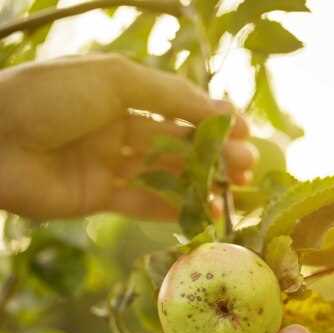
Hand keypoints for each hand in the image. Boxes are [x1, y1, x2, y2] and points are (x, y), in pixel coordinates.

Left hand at [0, 54, 253, 219]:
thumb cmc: (49, 97)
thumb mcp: (114, 80)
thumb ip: (169, 97)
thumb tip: (221, 112)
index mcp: (122, 89)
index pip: (179, 105)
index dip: (213, 119)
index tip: (246, 134)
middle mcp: (118, 124)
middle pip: (176, 142)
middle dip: (213, 154)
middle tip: (247, 169)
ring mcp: (108, 162)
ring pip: (164, 174)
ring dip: (199, 183)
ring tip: (233, 193)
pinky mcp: (97, 196)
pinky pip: (140, 203)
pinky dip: (169, 209)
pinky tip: (198, 214)